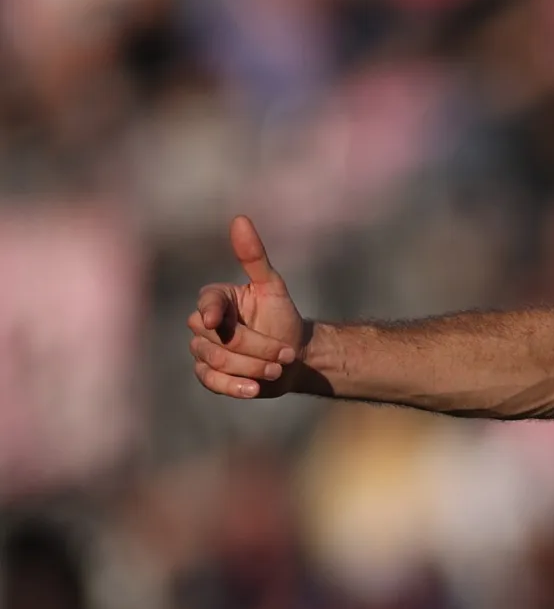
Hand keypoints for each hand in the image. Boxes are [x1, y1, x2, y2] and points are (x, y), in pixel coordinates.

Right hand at [187, 216, 306, 398]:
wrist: (294, 355)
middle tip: (286, 354)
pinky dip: (234, 387)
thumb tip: (240, 219)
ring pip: (216, 362)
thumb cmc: (282, 317)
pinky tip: (255, 389)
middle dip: (255, 348)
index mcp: (216, 299)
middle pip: (218, 340)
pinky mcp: (209, 375)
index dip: (210, 311)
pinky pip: (211, 382)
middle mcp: (203, 325)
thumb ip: (254, 257)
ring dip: (252, 368)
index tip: (215, 320)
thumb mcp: (273, 287)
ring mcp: (203, 351)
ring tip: (278, 369)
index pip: (206, 303)